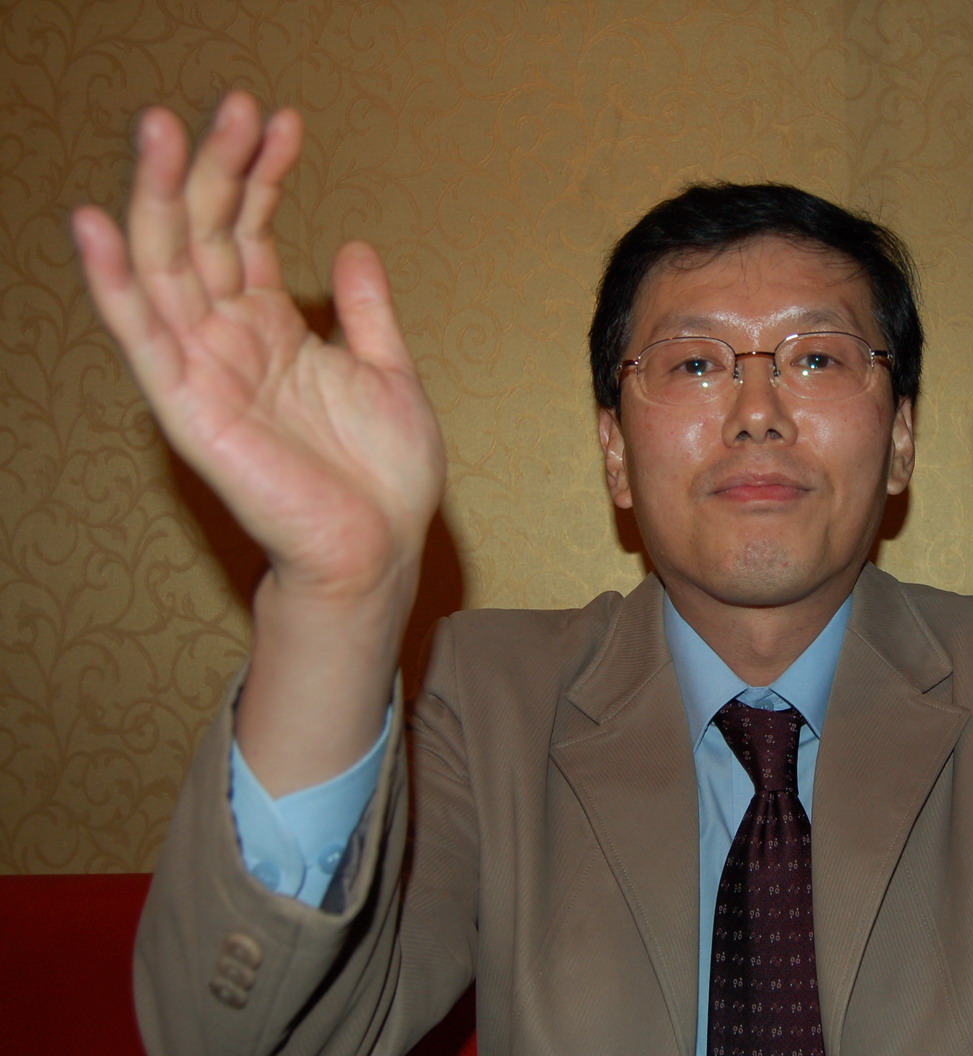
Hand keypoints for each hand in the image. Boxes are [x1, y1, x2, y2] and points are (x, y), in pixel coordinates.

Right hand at [72, 91, 444, 602]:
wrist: (380, 549)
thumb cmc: (382, 476)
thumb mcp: (387, 372)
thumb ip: (364, 311)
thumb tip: (355, 244)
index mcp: (273, 327)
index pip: (249, 231)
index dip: (261, 174)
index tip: (283, 121)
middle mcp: (229, 338)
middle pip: (204, 233)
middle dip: (214, 165)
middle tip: (233, 104)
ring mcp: (204, 369)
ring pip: (164, 267)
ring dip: (160, 197)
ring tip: (163, 128)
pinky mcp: (188, 408)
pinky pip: (143, 337)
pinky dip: (116, 281)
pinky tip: (98, 223)